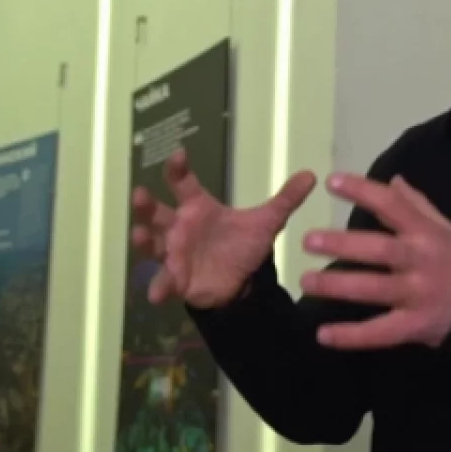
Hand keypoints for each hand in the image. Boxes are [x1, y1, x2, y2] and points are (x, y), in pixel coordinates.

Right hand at [131, 148, 315, 308]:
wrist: (242, 281)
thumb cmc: (243, 245)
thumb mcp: (266, 222)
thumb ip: (286, 199)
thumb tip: (312, 175)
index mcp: (198, 206)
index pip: (183, 182)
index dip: (178, 168)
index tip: (178, 156)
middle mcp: (180, 226)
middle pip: (156, 212)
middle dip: (146, 204)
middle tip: (139, 193)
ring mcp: (174, 253)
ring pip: (151, 244)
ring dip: (142, 240)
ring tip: (138, 234)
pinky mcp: (176, 279)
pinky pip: (163, 282)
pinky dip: (158, 287)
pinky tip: (155, 294)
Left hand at [300, 174, 450, 349]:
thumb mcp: (444, 227)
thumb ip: (416, 205)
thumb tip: (392, 180)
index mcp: (425, 232)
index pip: (392, 205)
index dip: (362, 191)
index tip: (331, 182)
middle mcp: (420, 261)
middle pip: (378, 250)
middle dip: (342, 245)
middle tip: (308, 240)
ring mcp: (417, 295)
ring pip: (373, 289)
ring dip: (337, 285)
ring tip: (306, 281)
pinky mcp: (414, 326)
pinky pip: (380, 333)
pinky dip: (351, 336)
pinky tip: (323, 335)